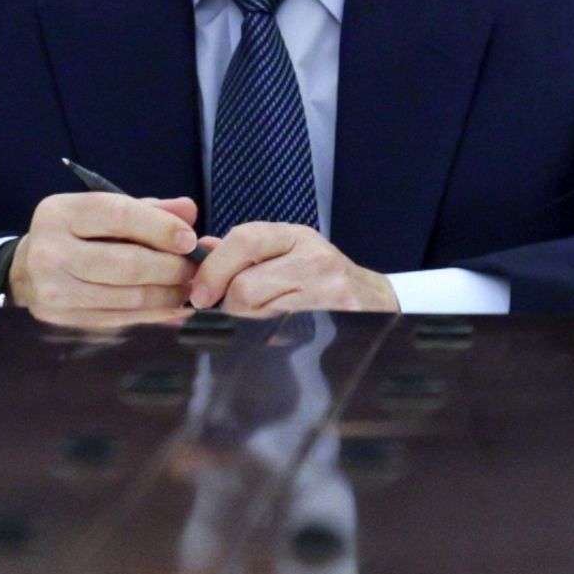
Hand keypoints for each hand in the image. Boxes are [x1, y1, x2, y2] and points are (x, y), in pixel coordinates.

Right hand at [8, 192, 202, 329]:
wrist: (26, 271)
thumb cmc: (76, 235)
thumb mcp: (104, 212)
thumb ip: (148, 210)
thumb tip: (189, 211)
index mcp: (60, 213)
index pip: (119, 216)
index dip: (161, 228)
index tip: (190, 240)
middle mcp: (51, 251)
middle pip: (128, 263)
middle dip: (172, 268)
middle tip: (196, 269)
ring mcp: (53, 289)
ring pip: (129, 297)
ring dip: (169, 294)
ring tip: (189, 288)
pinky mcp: (61, 319)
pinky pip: (120, 318)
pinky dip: (154, 314)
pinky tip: (173, 306)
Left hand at [186, 222, 396, 317]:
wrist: (373, 300)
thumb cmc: (321, 277)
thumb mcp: (287, 252)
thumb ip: (244, 250)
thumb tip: (203, 248)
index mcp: (296, 236)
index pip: (245, 240)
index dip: (213, 269)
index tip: (200, 294)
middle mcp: (314, 257)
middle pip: (245, 287)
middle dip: (229, 305)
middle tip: (232, 312)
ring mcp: (327, 289)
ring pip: (258, 313)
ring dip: (246, 322)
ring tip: (259, 319)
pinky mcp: (334, 318)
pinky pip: (279, 333)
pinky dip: (266, 336)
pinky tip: (275, 331)